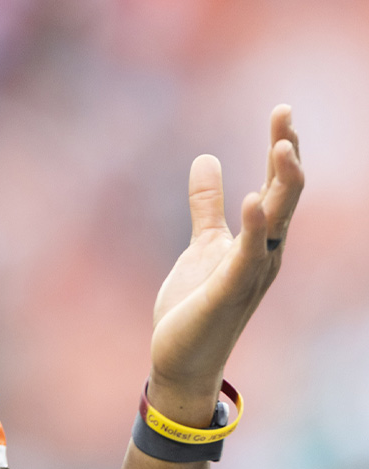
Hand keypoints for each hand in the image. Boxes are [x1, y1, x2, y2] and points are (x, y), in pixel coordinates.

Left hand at [147, 105, 303, 421]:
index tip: (283, 111)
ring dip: (281, 185)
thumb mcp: (203, 243)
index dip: (282, 149)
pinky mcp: (229, 292)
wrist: (181, 357)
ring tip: (282, 146)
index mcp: (260, 240)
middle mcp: (265, 254)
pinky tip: (253, 199)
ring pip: (276, 222)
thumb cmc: (196, 303)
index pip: (278, 186)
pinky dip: (253, 227)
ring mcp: (251, 273)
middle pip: (285, 196)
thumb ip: (207, 204)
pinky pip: (247, 255)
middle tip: (286, 114)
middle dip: (287, 155)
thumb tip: (208, 158)